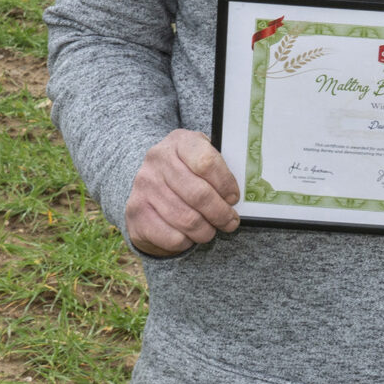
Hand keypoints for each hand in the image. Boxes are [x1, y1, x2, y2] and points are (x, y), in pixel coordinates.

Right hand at [125, 129, 241, 256]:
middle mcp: (157, 160)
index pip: (206, 162)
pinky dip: (187, 241)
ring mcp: (143, 186)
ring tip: (211, 229)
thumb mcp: (202, 158)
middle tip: (230, 221)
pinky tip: (188, 234)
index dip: (226, 184)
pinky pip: (172, 236)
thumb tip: (247, 190)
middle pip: (199, 194)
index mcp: (179, 141)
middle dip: (221, 214)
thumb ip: (220, 168)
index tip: (234, 197)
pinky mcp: (136, 212)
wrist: (148, 185)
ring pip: (188, 219)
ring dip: (206, 230)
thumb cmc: (187, 173)